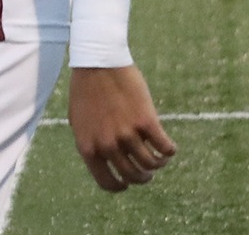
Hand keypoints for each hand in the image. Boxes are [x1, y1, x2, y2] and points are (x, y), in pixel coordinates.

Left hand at [67, 65, 176, 190]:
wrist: (98, 63)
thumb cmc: (86, 89)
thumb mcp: (79, 120)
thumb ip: (90, 141)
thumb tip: (103, 161)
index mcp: (88, 147)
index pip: (107, 182)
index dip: (120, 186)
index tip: (127, 184)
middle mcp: (107, 145)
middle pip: (133, 176)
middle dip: (143, 177)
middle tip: (148, 171)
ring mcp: (127, 134)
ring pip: (151, 164)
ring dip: (158, 164)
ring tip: (159, 157)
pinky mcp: (146, 122)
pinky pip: (165, 148)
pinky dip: (170, 151)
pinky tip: (168, 147)